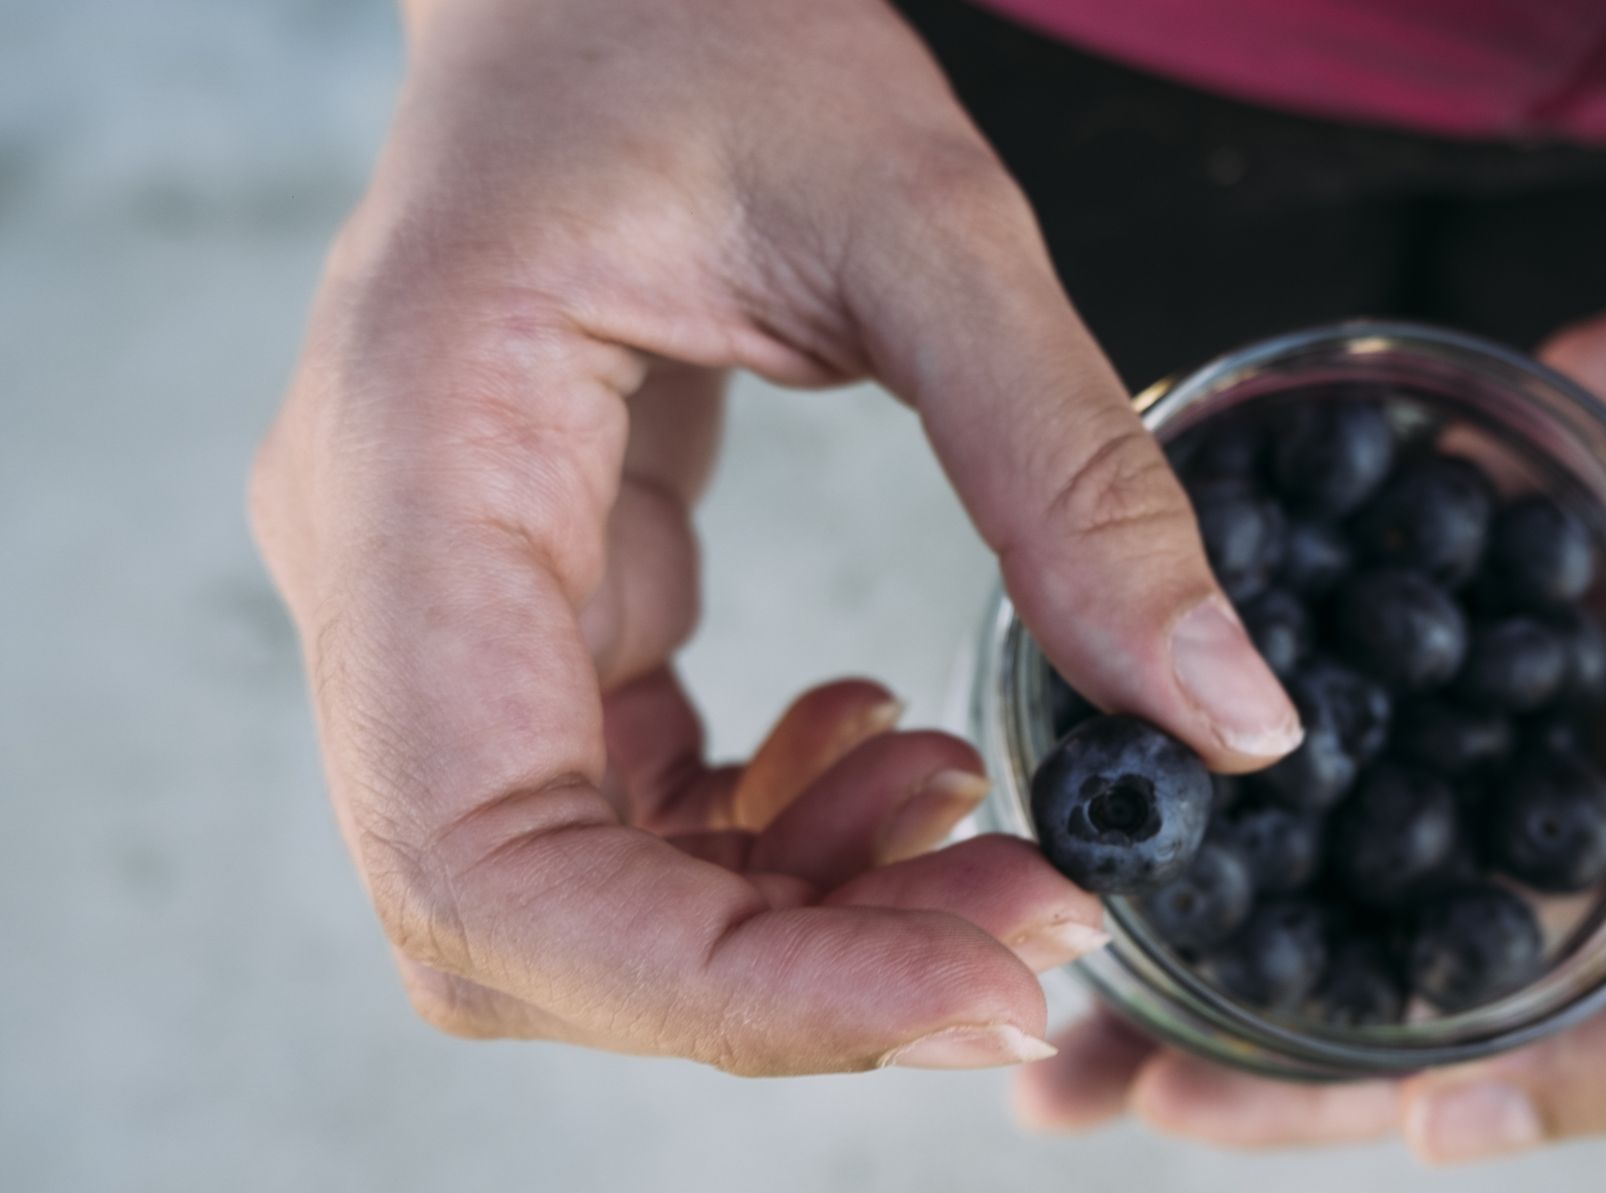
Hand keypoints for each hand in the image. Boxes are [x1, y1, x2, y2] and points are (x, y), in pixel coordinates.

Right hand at [248, 0, 1296, 1073]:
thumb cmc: (708, 33)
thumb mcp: (924, 220)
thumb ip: (1072, 472)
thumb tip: (1228, 721)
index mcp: (412, 457)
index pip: (483, 849)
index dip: (724, 983)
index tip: (974, 981)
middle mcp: (377, 566)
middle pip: (518, 921)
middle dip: (786, 978)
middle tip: (1027, 924)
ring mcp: (433, 607)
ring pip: (569, 904)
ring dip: (791, 926)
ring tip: (977, 814)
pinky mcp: (517, 617)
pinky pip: (617, 822)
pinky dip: (767, 849)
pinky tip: (892, 757)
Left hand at [1017, 0, 1605, 1146]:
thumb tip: (1441, 1139)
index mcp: (1470, 939)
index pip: (1349, 1048)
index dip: (1258, 1090)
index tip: (1145, 1094)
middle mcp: (1382, 848)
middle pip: (1247, 958)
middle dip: (1146, 1009)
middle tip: (1039, 1053)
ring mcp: (1333, 734)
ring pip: (1204, 823)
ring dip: (1119, 869)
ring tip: (1017, 893)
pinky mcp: (1297, 617)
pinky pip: (1205, 676)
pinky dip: (1143, 702)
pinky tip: (1064, 715)